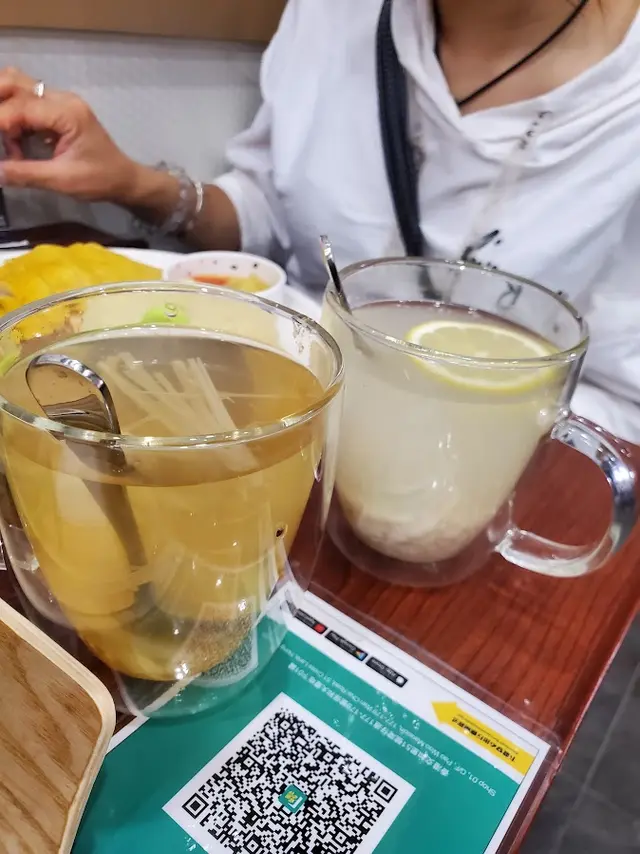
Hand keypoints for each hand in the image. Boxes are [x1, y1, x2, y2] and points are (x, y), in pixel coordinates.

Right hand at [0, 67, 140, 202]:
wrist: (124, 179)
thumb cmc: (99, 179)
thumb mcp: (62, 181)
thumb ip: (25, 174)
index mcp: (67, 113)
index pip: (20, 107)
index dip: (0, 122)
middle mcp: (62, 98)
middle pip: (14, 83)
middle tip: (1, 137)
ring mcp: (60, 101)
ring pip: (18, 88)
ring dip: (4, 110)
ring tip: (9, 143)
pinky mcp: (58, 110)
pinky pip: (26, 102)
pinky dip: (14, 118)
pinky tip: (17, 144)